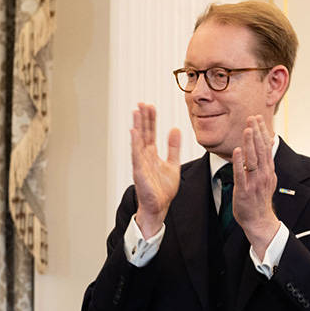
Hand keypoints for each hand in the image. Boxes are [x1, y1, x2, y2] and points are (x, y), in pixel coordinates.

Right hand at [130, 103, 180, 236]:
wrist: (159, 207)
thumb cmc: (163, 189)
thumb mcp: (173, 164)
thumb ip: (173, 147)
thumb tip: (175, 129)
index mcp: (151, 154)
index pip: (150, 133)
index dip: (151, 119)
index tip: (150, 106)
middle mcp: (144, 156)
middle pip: (143, 133)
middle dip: (143, 118)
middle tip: (142, 103)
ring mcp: (140, 163)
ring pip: (138, 141)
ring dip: (137, 126)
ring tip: (136, 112)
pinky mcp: (139, 172)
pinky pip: (136, 155)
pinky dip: (135, 143)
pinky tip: (134, 131)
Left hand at [232, 115, 279, 256]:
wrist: (259, 220)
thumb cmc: (259, 199)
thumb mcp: (266, 178)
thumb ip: (265, 162)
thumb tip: (267, 145)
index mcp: (268, 170)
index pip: (266, 147)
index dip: (262, 132)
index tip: (258, 119)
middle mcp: (264, 174)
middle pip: (261, 150)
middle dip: (257, 133)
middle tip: (253, 118)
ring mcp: (255, 182)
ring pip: (253, 159)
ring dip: (250, 143)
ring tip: (248, 129)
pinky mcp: (244, 190)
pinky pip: (241, 174)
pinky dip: (239, 162)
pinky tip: (237, 151)